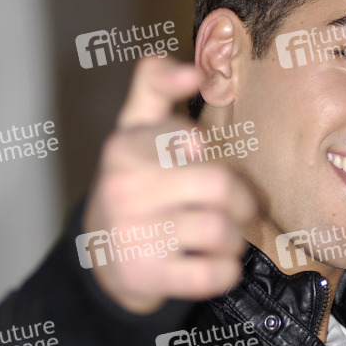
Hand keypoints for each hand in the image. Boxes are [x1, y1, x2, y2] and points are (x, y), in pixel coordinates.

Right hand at [82, 56, 255, 313]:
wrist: (100, 253)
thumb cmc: (135, 179)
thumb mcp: (135, 127)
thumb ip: (155, 84)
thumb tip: (194, 69)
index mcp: (125, 147)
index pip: (185, 135)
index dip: (203, 146)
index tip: (200, 151)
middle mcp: (125, 189)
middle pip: (219, 184)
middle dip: (243, 199)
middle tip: (244, 207)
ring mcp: (133, 235)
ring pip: (219, 230)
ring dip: (236, 237)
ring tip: (228, 235)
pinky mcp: (145, 275)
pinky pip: (210, 274)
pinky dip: (226, 271)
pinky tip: (219, 263)